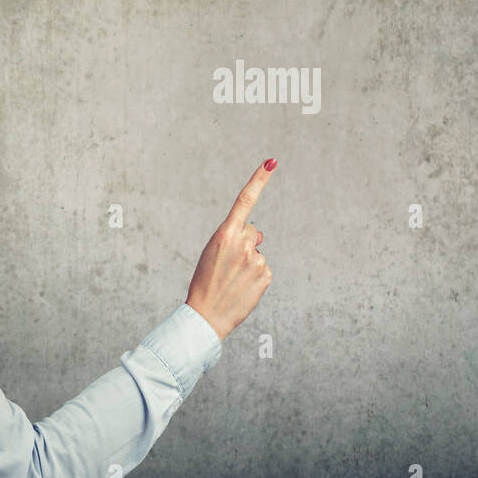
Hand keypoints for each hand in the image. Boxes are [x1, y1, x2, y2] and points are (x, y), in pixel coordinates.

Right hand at [185, 158, 275, 340]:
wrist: (206, 315)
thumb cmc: (206, 282)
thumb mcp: (213, 252)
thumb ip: (235, 238)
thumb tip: (259, 235)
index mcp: (224, 234)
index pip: (245, 201)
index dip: (259, 179)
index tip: (272, 162)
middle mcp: (243, 243)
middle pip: (252, 232)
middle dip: (244, 243)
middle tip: (227, 265)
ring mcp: (256, 259)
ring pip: (257, 253)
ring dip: (247, 263)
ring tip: (232, 280)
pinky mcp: (266, 275)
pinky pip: (263, 268)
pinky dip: (255, 277)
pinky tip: (242, 287)